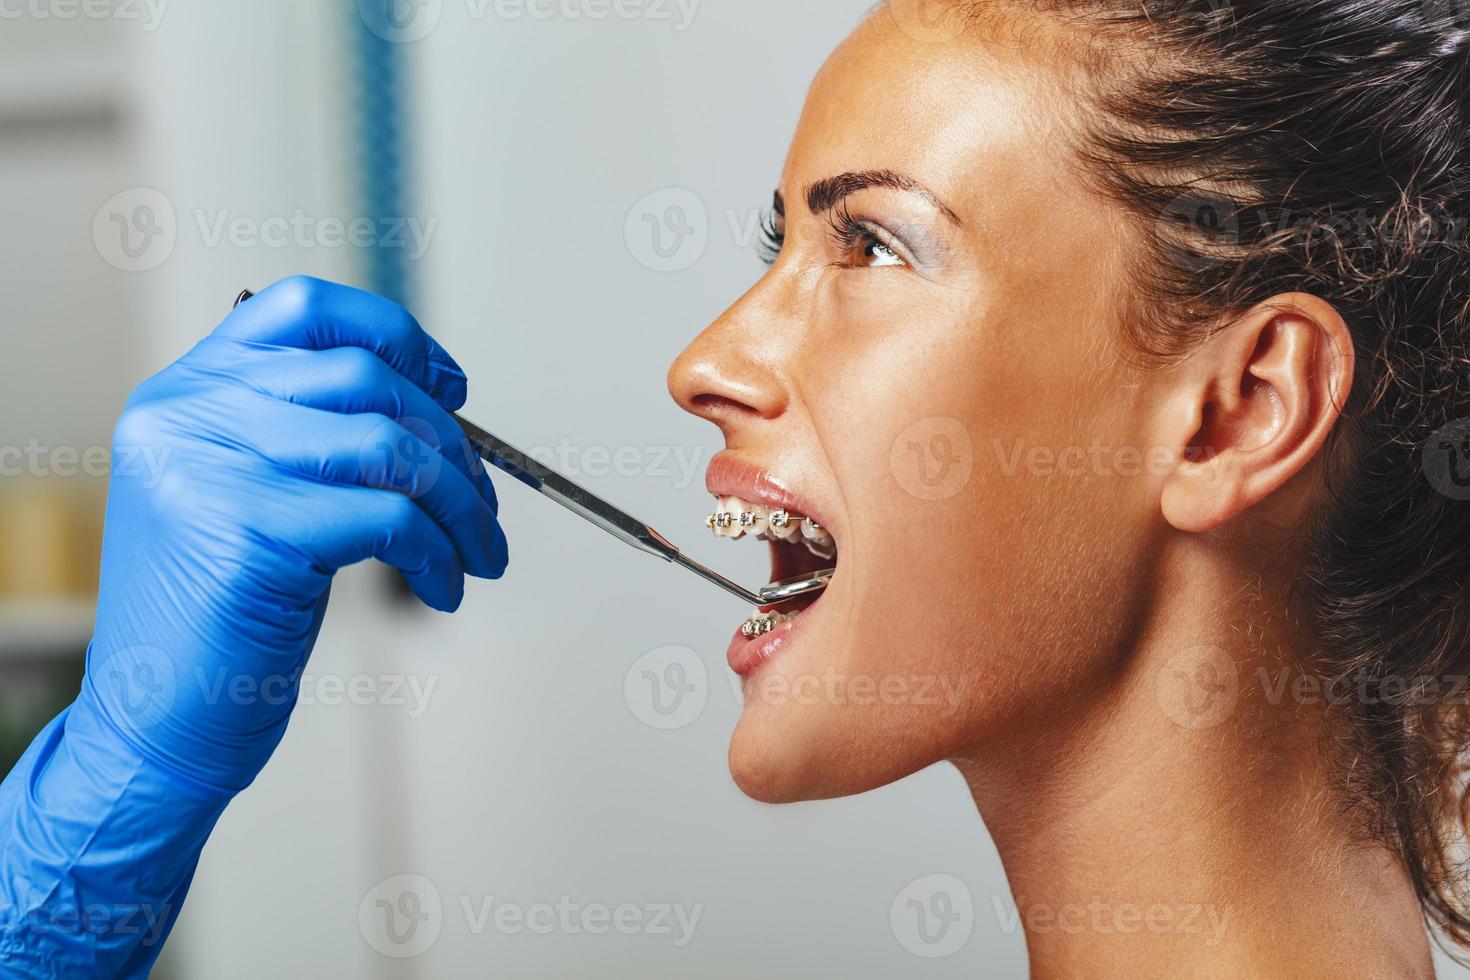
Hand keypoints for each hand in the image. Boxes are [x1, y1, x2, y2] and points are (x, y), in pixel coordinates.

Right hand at [83, 275, 507, 792]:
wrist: (156, 726)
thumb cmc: (220, 618)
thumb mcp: (249, 497)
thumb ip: (307, 434)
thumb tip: (438, 404)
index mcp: (185, 391)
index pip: (304, 310)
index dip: (396, 336)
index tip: (453, 389)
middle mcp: (187, 412)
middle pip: (366, 378)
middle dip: (453, 445)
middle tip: (484, 506)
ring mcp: (211, 465)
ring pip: (389, 445)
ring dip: (462, 504)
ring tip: (480, 553)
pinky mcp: (248, 529)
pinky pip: (389, 517)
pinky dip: (440, 553)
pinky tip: (446, 588)